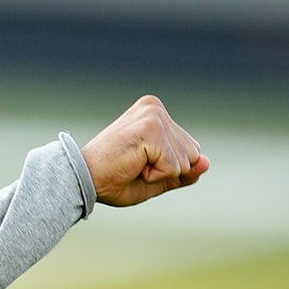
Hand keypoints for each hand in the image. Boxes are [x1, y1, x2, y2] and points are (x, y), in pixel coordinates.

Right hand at [80, 95, 209, 206]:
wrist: (81, 180)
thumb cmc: (112, 179)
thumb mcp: (156, 178)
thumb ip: (184, 172)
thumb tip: (206, 163)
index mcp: (155, 114)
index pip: (191, 150)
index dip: (168, 168)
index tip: (136, 163)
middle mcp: (156, 108)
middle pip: (193, 154)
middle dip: (166, 170)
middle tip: (132, 165)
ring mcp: (154, 116)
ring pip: (185, 162)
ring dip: (159, 173)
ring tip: (131, 165)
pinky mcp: (151, 129)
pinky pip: (173, 167)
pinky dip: (154, 175)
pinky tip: (132, 165)